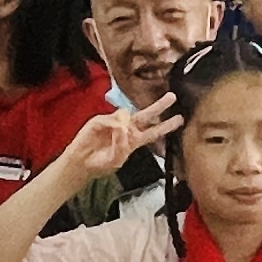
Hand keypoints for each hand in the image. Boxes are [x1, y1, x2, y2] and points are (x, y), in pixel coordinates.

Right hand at [62, 96, 179, 180]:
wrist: (81, 163)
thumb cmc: (101, 163)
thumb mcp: (116, 160)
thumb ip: (123, 146)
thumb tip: (124, 128)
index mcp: (134, 140)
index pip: (153, 131)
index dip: (166, 126)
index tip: (179, 119)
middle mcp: (127, 129)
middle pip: (146, 115)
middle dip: (159, 106)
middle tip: (172, 97)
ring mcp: (114, 123)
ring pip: (127, 115)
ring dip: (126, 125)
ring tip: (119, 134)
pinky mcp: (101, 120)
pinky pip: (111, 119)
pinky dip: (113, 125)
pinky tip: (110, 132)